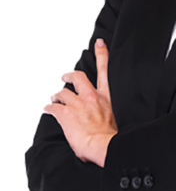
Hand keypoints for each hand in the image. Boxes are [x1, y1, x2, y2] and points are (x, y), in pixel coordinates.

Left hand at [41, 39, 117, 166]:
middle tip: (63, 77)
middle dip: (68, 75)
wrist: (104, 146)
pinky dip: (48, 107)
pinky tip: (46, 109)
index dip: (102, 55)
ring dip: (55, 95)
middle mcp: (91, 97)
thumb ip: (105, 115)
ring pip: (61, 92)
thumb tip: (102, 123)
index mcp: (105, 99)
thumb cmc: (110, 139)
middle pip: (78, 76)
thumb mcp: (113, 122)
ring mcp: (77, 104)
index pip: (104, 72)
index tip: (99, 44)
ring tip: (53, 99)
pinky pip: (52, 107)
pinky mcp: (65, 114)